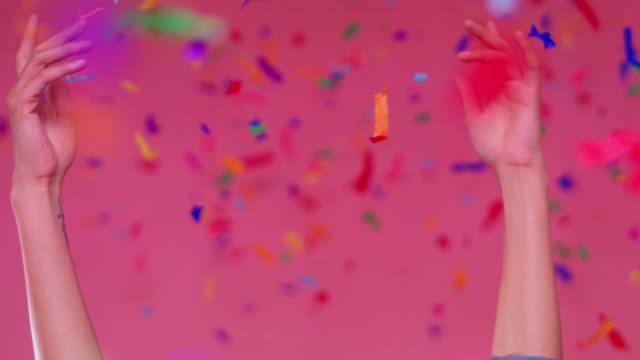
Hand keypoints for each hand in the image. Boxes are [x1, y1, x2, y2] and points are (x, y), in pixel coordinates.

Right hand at [6, 15, 91, 189]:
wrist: (45, 175)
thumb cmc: (53, 151)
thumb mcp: (63, 115)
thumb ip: (61, 93)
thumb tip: (67, 72)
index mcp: (30, 92)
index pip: (32, 58)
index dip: (39, 37)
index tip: (46, 19)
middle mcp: (21, 90)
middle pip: (37, 54)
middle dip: (59, 38)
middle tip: (80, 25)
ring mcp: (20, 97)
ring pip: (40, 62)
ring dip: (65, 50)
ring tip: (86, 44)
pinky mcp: (23, 105)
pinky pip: (43, 79)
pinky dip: (63, 69)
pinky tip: (80, 64)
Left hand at [456, 20, 542, 173]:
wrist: (508, 163)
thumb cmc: (492, 146)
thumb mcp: (474, 117)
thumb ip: (469, 96)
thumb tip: (460, 77)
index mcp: (495, 91)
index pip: (489, 62)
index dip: (480, 46)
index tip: (466, 34)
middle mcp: (508, 86)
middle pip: (497, 54)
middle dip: (484, 37)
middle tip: (467, 24)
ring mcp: (520, 88)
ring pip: (509, 57)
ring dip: (493, 43)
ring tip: (478, 31)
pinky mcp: (531, 93)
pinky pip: (532, 67)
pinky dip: (527, 50)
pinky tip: (517, 37)